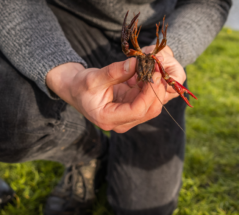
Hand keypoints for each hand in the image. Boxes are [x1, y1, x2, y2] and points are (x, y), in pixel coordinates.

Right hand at [46, 46, 184, 132]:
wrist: (75, 91)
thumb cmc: (80, 86)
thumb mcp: (93, 77)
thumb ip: (115, 72)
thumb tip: (135, 63)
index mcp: (108, 119)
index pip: (137, 110)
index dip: (149, 93)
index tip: (154, 74)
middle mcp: (121, 123)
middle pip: (149, 111)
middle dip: (157, 90)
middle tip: (159, 69)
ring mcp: (128, 118)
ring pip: (152, 106)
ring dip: (156, 88)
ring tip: (154, 69)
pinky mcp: (133, 111)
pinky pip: (148, 100)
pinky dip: (151, 87)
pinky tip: (149, 74)